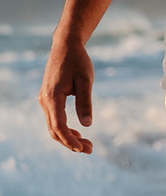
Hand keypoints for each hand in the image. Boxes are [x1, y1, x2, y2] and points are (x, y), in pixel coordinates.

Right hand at [39, 30, 95, 152]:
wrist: (65, 46)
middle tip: (90, 150)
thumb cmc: (78, 61)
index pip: (59, 126)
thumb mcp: (86, 80)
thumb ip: (85, 102)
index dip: (70, 141)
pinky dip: (65, 129)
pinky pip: (54, 119)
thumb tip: (87, 125)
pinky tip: (78, 133)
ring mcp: (45, 100)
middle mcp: (45, 100)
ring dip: (68, 137)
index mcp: (53, 97)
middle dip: (71, 143)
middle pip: (54, 130)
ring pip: (53, 126)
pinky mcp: (48, 98)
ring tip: (87, 144)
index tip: (83, 149)